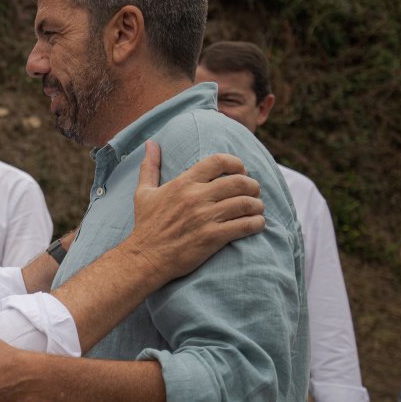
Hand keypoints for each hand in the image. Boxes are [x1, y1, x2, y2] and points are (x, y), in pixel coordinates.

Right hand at [125, 140, 264, 281]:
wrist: (145, 258)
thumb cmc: (145, 225)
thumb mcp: (143, 193)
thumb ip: (150, 167)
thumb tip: (151, 143)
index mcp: (183, 183)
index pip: (218, 161)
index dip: (236, 163)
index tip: (241, 171)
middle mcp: (195, 197)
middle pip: (239, 182)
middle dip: (252, 185)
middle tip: (254, 192)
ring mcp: (205, 218)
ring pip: (246, 203)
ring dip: (257, 205)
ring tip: (256, 209)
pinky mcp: (212, 237)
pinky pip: (245, 225)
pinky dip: (256, 223)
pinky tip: (256, 224)